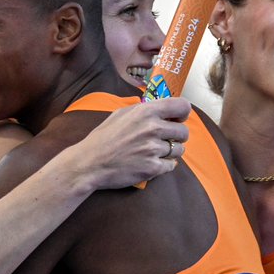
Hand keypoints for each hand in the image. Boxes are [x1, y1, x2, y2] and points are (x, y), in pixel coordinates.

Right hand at [77, 97, 192, 189]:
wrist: (89, 163)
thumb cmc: (103, 138)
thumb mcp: (121, 114)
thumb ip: (143, 109)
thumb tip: (162, 107)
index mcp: (146, 111)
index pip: (182, 106)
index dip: (182, 114)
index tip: (177, 119)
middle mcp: (152, 128)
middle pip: (184, 132)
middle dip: (176, 137)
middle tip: (163, 140)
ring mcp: (153, 149)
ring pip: (179, 150)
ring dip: (171, 152)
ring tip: (154, 152)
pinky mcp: (152, 167)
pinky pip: (171, 165)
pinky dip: (164, 165)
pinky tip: (151, 162)